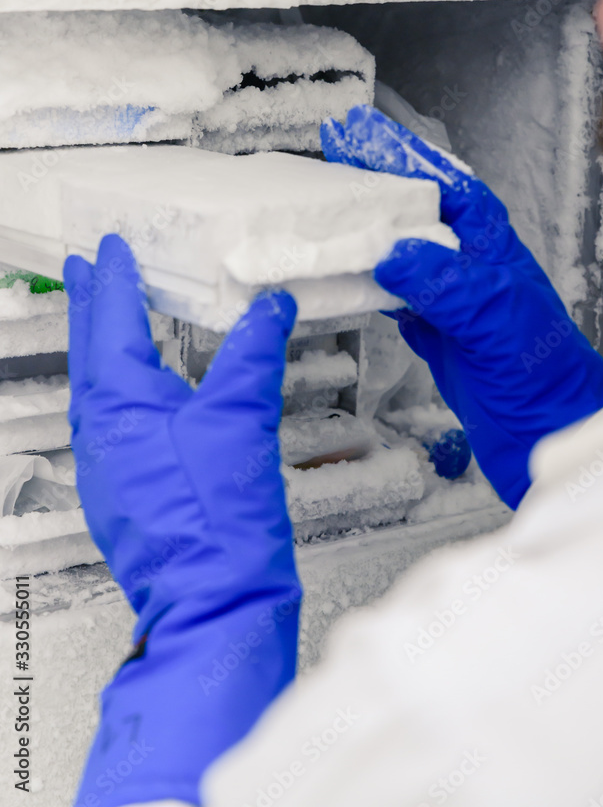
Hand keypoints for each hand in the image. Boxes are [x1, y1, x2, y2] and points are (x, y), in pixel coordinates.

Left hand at [65, 234, 300, 806]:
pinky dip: (117, 392)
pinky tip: (136, 397)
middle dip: (90, 306)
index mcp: (120, 403)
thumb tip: (269, 308)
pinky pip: (107, 425)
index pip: (112, 321)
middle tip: (85, 271)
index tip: (110, 249)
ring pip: (95, 390)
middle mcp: (100, 432)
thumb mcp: (243, 418)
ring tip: (107, 322)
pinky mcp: (120, 493)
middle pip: (91, 352)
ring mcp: (105, 467)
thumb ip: (253, 353)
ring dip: (100, 347)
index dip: (114, 280)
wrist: (214, 600)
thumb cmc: (219, 521)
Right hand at [321, 106, 602, 508]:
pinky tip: (345, 277)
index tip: (358, 133)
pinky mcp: (435, 333)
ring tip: (327, 207)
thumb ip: (446, 283)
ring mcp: (449, 300)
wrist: (547, 434)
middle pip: (416, 209)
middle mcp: (468, 267)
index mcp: (490, 249)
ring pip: (399, 250)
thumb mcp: (496, 318)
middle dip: (376, 179)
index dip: (401, 156)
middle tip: (334, 151)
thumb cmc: (543, 376)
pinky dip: (365, 284)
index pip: (442, 185)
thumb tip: (394, 253)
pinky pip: (391, 296)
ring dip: (365, 229)